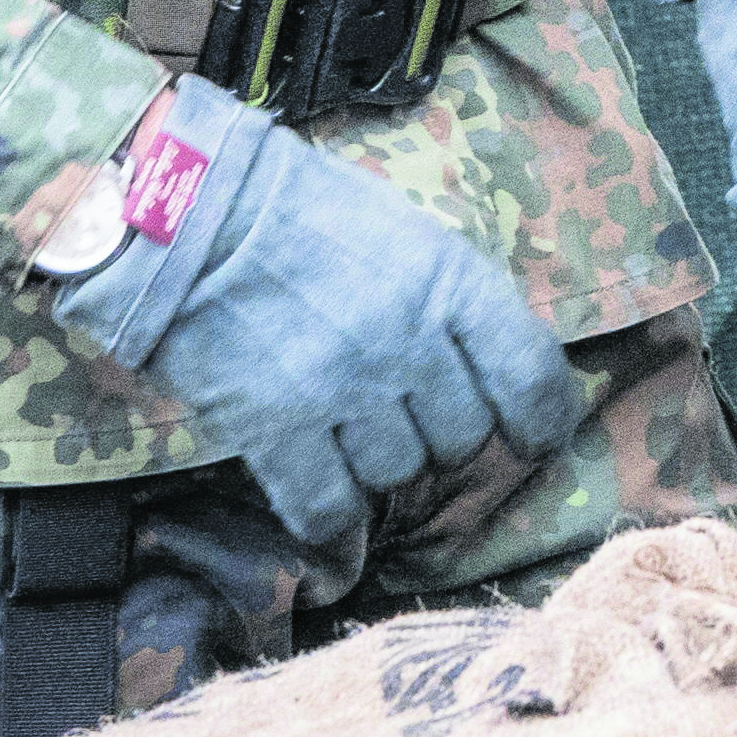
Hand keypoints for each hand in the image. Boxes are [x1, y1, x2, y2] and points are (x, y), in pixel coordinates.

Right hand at [49, 79, 585, 553]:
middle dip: (444, 437)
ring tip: (353, 437)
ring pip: (399, 473)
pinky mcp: (276, 429)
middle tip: (409, 419)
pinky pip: (327, 509)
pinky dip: (333, 523)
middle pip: (462, 436)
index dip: (542, 420)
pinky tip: (328, 511)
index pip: (530, 375)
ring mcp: (343, 389)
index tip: (533, 438)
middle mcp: (408, 341)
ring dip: (384, 468)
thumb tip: (492, 365)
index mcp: (450, 281)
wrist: (194, 215)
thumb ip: (453, 298)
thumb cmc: (306, 212)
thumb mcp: (408, 231)